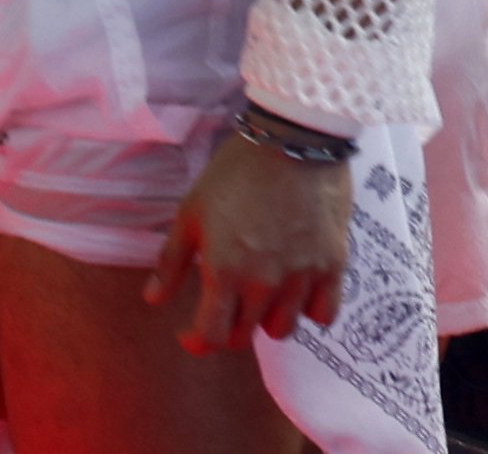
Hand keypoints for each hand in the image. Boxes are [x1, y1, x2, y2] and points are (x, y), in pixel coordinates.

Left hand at [145, 131, 350, 348]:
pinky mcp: (333, 268)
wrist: (292, 146)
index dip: (198, 342)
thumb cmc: (233, 174)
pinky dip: (307, 310)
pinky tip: (294, 290)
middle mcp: (265, 284)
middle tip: (221, 307)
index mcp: (225, 271)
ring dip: (266, 320)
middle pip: (247, 335)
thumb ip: (171, 262)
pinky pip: (323, 314)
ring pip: (284, 329)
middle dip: (229, 329)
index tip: (189, 336)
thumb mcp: (190, 213)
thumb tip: (154, 300)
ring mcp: (302, 279)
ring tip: (257, 295)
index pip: (213, 334)